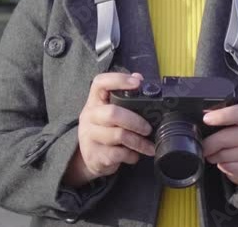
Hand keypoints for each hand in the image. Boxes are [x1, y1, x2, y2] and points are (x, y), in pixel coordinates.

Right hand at [64, 72, 155, 186]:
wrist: (89, 158)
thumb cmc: (104, 130)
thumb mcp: (109, 111)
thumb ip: (123, 96)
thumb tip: (138, 77)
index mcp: (94, 101)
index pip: (100, 83)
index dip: (118, 80)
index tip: (137, 83)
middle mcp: (89, 116)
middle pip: (112, 113)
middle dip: (135, 121)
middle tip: (148, 129)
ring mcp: (89, 136)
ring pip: (118, 135)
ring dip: (138, 142)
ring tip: (148, 146)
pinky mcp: (95, 155)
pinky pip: (118, 154)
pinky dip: (131, 155)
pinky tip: (134, 155)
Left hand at [201, 103, 237, 185]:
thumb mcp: (232, 121)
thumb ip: (219, 117)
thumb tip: (204, 116)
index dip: (221, 116)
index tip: (206, 119)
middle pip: (225, 138)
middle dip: (209, 144)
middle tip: (204, 146)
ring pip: (226, 156)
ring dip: (215, 157)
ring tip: (214, 155)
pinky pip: (233, 169)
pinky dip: (224, 168)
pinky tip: (224, 164)